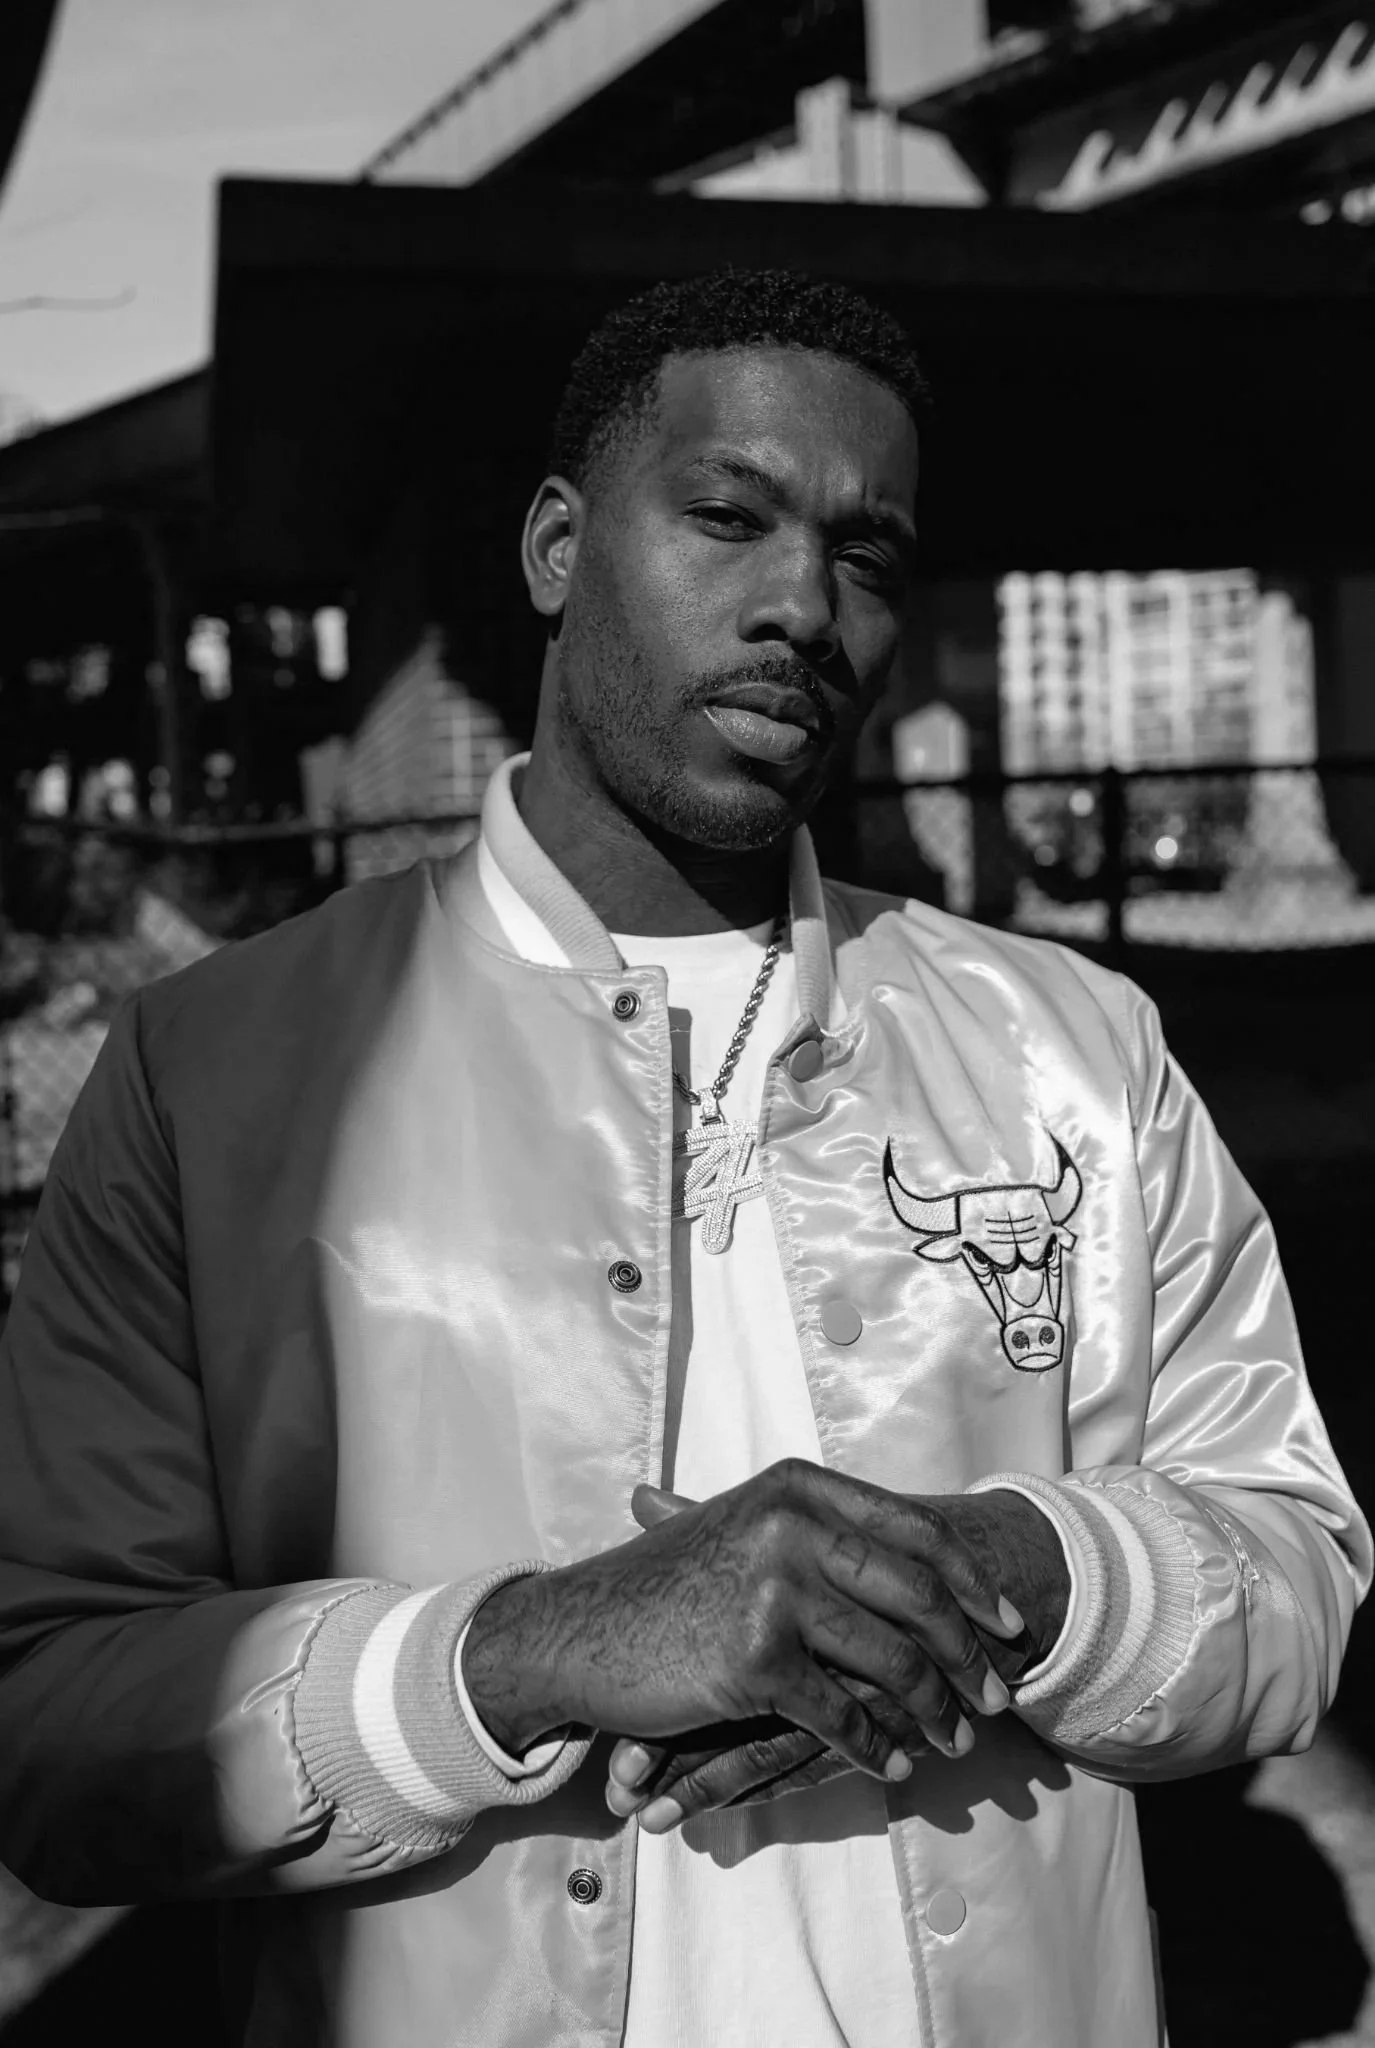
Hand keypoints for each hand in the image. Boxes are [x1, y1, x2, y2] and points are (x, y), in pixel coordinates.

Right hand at [606, 1482, 1068, 1831]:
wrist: (582, 1630)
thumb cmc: (669, 1583)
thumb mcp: (747, 1526)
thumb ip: (824, 1528)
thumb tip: (924, 1556)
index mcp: (798, 1487)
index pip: (915, 1531)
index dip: (971, 1581)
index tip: (1006, 1623)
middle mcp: (792, 1525)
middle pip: (918, 1595)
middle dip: (968, 1654)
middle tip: (997, 1694)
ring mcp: (774, 1590)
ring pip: (891, 1661)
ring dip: (934, 1710)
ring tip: (955, 1738)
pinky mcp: (756, 1659)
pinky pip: (841, 1715)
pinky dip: (874, 1749)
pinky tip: (892, 1766)